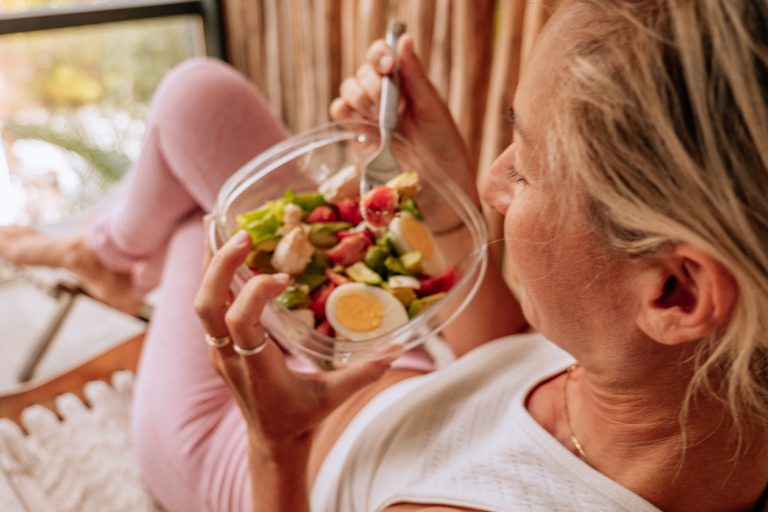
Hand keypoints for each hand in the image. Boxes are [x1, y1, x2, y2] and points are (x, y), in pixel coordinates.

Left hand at [193, 226, 397, 456]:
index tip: (284, 278)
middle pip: (207, 306)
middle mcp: (229, 356)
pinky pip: (209, 305)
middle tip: (243, 235)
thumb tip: (398, 348)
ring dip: (209, 264)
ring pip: (201, 302)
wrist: (272, 440)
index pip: (240, 323)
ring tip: (217, 224)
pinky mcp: (220, 343)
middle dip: (220, 267)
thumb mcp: (335, 396)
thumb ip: (364, 373)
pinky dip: (212, 274)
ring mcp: (220, 350)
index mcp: (255, 368)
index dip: (255, 294)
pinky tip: (220, 248)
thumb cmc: (302, 418)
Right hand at [330, 35, 477, 203]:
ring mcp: (369, 113)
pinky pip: (339, 113)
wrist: (438, 179)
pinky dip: (345, 113)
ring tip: (382, 120)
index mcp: (403, 81)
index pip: (381, 55)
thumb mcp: (432, 106)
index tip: (388, 68)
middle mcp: (383, 94)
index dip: (379, 55)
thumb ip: (415, 75)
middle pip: (361, 73)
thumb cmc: (443, 142)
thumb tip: (404, 39)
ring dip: (361, 100)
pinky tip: (364, 125)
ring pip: (348, 90)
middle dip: (374, 86)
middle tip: (394, 107)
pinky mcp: (358, 133)